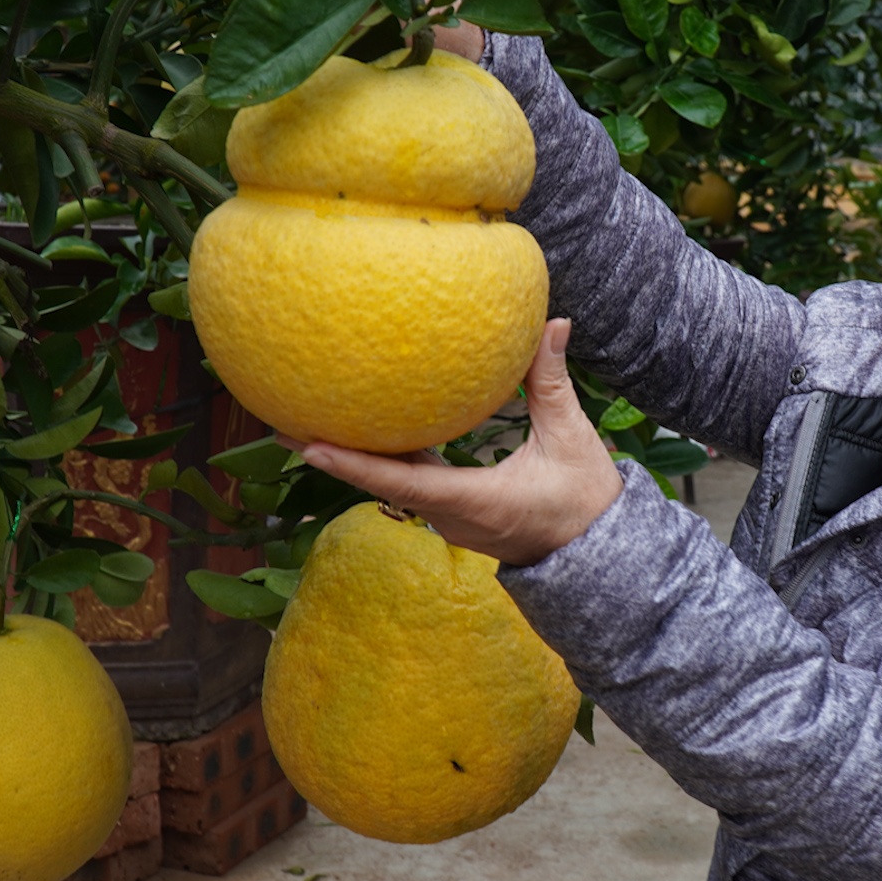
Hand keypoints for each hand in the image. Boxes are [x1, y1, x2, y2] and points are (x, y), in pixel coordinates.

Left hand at [283, 320, 624, 567]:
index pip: (401, 482)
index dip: (353, 463)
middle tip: (283, 424)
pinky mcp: (454, 515)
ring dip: (352, 458)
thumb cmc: (586, 501)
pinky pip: (409, 485)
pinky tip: (366, 431)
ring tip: (308, 425)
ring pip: (391, 485)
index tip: (309, 445)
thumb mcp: (571, 439)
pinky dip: (384, 461)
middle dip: (333, 455)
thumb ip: (552, 382)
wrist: (597, 556)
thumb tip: (553, 324)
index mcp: (474, 500)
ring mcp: (449, 519)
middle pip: (380, 484)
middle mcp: (450, 516)